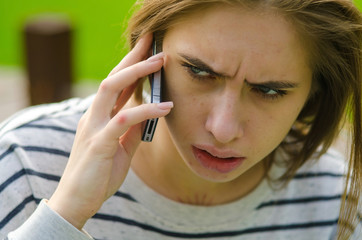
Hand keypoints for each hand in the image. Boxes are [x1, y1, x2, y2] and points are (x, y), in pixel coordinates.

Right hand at [48, 33, 172, 228]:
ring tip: (159, 62)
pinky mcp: (98, 143)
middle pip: (112, 77)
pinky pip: (123, 120)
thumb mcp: (122, 149)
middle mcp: (94, 116)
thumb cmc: (99, 174)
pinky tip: (164, 107)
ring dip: (136, 73)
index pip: (116, 84)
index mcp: (99, 117)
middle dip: (132, 58)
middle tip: (152, 42)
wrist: (77, 201)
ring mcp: (94, 127)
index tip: (147, 50)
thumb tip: (150, 114)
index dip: (131, 65)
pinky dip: (145, 110)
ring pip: (111, 89)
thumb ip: (133, 130)